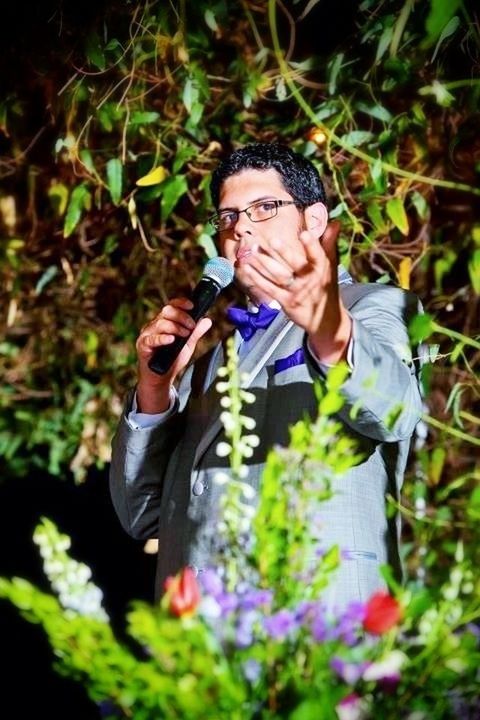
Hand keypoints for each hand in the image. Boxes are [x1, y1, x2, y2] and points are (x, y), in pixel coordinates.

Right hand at [136, 298, 211, 412]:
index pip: (171, 306)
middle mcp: (154, 325)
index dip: (181, 303)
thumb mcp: (188, 345)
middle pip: (167, 311)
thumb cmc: (172, 360)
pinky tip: (171, 340)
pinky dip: (162, 338)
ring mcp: (147, 334)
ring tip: (185, 335)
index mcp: (165, 322)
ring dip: (176, 327)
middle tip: (191, 326)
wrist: (161, 378)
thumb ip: (196, 333)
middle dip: (182, 316)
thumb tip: (207, 320)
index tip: (192, 306)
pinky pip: (152, 339)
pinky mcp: (143, 345)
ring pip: (161, 323)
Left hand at [239, 221, 351, 362]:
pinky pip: (269, 288)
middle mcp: (309, 279)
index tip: (305, 233)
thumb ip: (329, 243)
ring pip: (279, 275)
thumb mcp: (331, 265)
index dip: (311, 245)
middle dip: (284, 251)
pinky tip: (247, 268)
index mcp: (321, 268)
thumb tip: (335, 222)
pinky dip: (257, 278)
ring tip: (252, 249)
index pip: (317, 255)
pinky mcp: (286, 302)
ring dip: (264, 262)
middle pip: (296, 264)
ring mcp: (297, 291)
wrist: (326, 319)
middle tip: (272, 239)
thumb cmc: (326, 286)